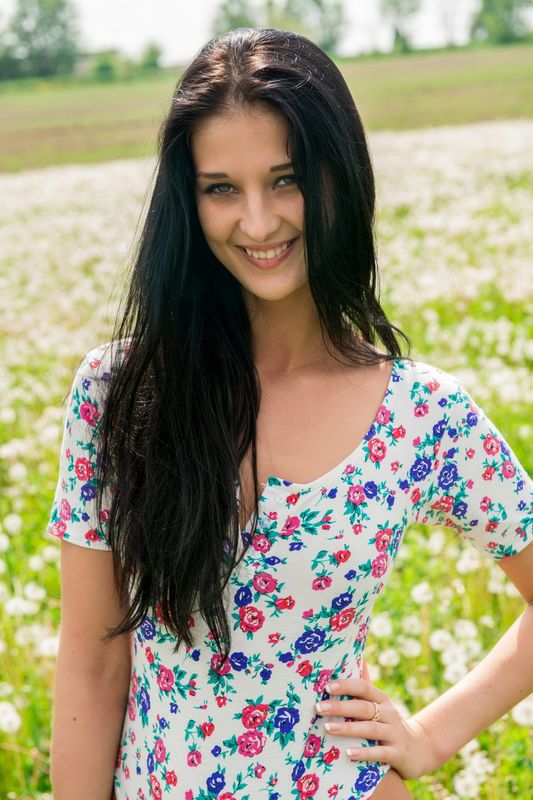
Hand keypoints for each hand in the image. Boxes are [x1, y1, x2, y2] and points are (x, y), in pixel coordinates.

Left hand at [315, 678, 437, 779]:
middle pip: (364, 708)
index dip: (346, 685)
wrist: (418, 749)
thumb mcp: (379, 703)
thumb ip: (364, 684)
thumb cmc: (387, 722)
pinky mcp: (397, 753)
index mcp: (381, 699)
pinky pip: (380, 752)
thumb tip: (355, 655)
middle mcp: (389, 714)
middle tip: (319, 708)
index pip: (364, 687)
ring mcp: (394, 733)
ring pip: (371, 729)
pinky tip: (349, 753)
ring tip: (328, 728)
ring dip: (349, 728)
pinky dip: (365, 752)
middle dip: (341, 707)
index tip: (327, 687)